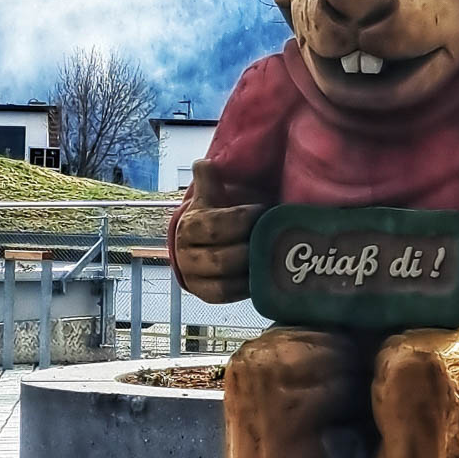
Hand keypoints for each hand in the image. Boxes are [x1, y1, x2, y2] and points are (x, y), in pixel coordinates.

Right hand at [174, 159, 263, 303]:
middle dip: (251, 249)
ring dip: (251, 270)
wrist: (197, 247)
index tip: (263, 212)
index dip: (242, 219)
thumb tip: (203, 163)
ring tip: (272, 258)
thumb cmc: (212, 218)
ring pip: (225, 279)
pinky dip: (245, 287)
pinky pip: (226, 294)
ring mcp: (193, 276)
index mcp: (188, 226)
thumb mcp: (209, 198)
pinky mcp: (203, 294)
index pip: (215, 226)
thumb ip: (208, 180)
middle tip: (274, 239)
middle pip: (222, 258)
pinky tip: (263, 275)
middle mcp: (185, 254)